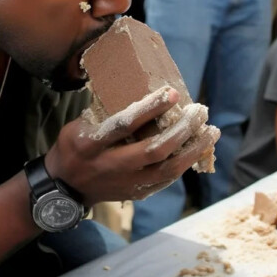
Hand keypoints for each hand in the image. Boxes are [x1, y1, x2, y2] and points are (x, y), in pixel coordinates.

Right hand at [44, 87, 211, 205]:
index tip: (172, 93)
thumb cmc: (75, 146)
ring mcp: (126, 183)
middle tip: (200, 111)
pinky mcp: (137, 193)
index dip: (150, 109)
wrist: (65, 188)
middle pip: (154, 150)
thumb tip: (133, 83)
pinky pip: (166, 179)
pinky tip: (198, 149)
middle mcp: (110, 166)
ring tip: (211, 132)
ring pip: (167, 168)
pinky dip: (185, 163)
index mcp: (91, 144)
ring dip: (193, 149)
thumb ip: (104, 110)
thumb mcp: (78, 125)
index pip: (125, 125)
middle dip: (182, 130)